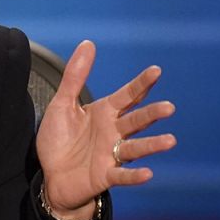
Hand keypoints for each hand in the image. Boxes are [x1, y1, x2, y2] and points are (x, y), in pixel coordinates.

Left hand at [35, 40, 176, 219]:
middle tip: (169, 108)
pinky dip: (134, 175)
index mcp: (105, 112)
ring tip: (170, 141)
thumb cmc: (59, 140)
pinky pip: (122, 175)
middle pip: (136, 121)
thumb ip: (75, 77)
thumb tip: (88, 43)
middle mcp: (113, 132)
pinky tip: (148, 173)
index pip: (128, 95)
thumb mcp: (62, 104)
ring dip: (152, 145)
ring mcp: (111, 154)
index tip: (156, 71)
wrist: (50, 176)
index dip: (141, 84)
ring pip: (135, 147)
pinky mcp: (105, 176)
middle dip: (152, 114)